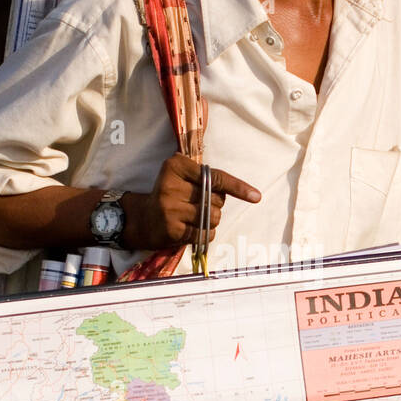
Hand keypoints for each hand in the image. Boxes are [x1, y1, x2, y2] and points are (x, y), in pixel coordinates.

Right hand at [122, 154, 260, 249]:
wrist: (144, 219)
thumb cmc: (171, 194)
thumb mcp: (184, 176)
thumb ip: (208, 178)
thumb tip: (248, 193)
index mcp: (175, 166)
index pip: (215, 178)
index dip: (238, 187)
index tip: (256, 197)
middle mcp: (171, 185)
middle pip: (217, 200)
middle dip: (214, 204)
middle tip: (194, 204)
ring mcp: (171, 208)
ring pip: (213, 217)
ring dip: (210, 220)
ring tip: (193, 217)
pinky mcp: (172, 229)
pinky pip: (205, 234)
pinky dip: (204, 234)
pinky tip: (190, 229)